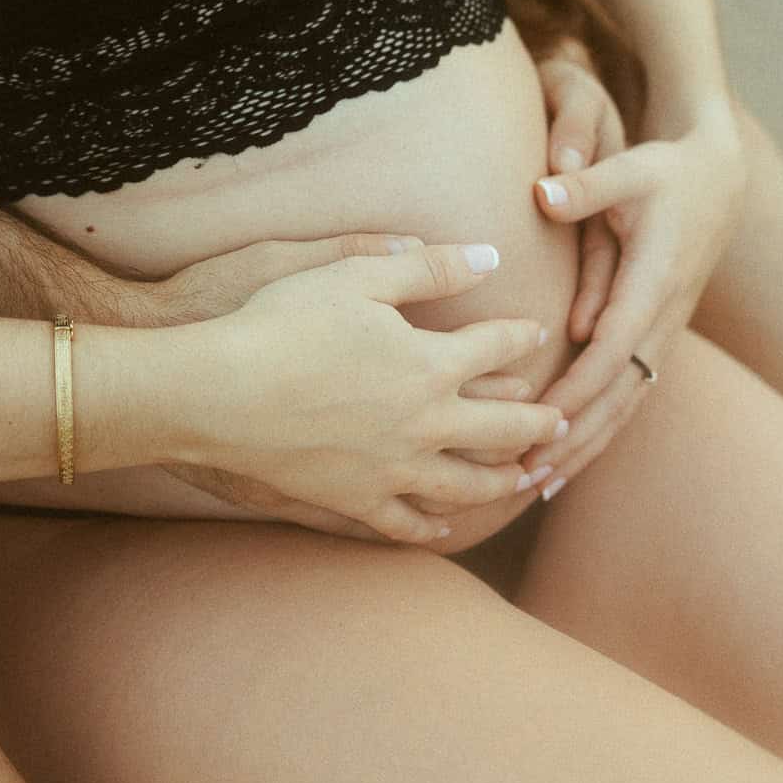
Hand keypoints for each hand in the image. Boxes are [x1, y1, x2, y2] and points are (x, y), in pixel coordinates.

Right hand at [179, 244, 563, 544]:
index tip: (536, 333)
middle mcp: (425, 424)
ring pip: (466, 484)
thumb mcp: (355, 275)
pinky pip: (405, 522)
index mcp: (431, 364)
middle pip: (501, 428)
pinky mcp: (353, 500)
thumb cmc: (283, 322)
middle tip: (562, 420)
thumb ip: (427, 267)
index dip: (519, 337)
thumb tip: (489, 256)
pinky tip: (443, 527)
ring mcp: (392, 470)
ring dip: (504, 481)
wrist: (220, 392)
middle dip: (538, 421)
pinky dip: (431, 527)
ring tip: (527, 478)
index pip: (494, 347)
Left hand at [524, 105, 745, 496]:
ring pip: (625, 403)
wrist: (716, 181)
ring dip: (583, 445)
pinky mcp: (655, 336)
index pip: (613, 350)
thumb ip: (586, 185)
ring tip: (535, 483)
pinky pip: (628, 393)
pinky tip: (567, 455)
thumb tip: (541, 194)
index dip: (578, 388)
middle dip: (573, 437)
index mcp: (654, 283)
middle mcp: (661, 318)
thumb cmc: (665, 173)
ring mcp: (662, 332)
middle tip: (524, 475)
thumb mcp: (630, 169)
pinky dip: (598, 427)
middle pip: (618, 394)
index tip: (539, 423)